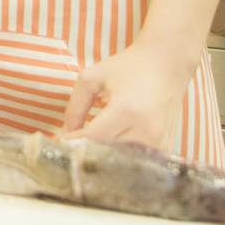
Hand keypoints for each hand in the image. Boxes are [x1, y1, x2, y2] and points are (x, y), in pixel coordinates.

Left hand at [63, 39, 196, 147]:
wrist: (166, 63)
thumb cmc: (127, 67)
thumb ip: (76, 107)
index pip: (93, 137)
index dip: (73, 144)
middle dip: (86, 152)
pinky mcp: (166, 146)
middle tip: (70, 151)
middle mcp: (147, 129)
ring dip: (105, 158)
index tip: (58, 146)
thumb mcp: (92, 78)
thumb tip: (68, 135)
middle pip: (107, 152)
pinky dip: (122, 158)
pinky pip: (138, 160)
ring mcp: (160, 141)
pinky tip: (111, 150)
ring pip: (122, 160)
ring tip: (89, 152)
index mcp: (126, 110)